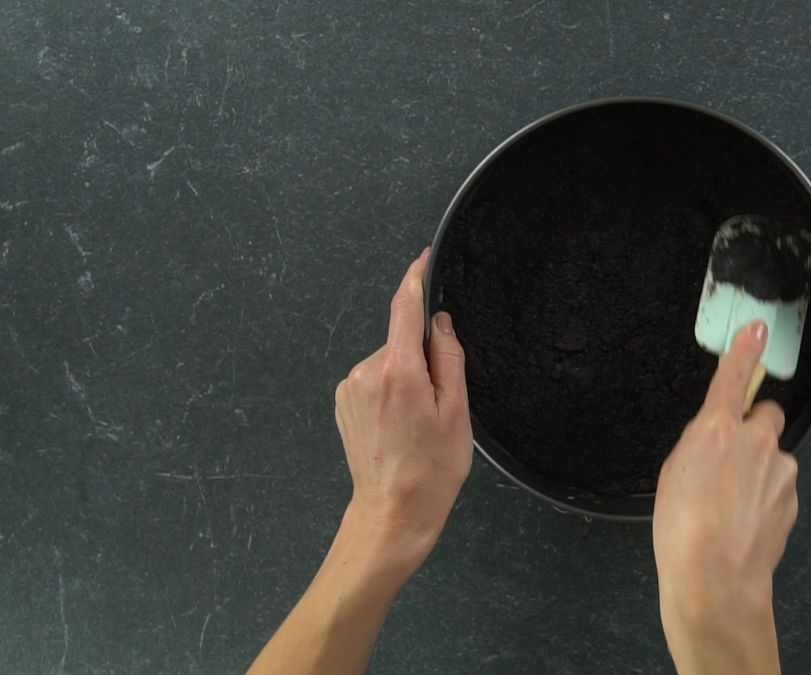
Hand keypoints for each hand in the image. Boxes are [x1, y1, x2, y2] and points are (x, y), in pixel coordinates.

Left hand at [334, 247, 472, 589]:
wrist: (392, 513)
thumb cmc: (433, 470)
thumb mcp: (456, 412)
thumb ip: (448, 357)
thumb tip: (439, 321)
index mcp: (397, 371)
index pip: (404, 307)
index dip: (415, 278)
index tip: (424, 257)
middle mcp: (365, 372)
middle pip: (400, 341)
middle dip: (422, 355)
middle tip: (442, 399)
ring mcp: (349, 388)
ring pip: (388, 361)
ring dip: (406, 376)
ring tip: (420, 420)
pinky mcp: (343, 403)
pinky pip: (374, 380)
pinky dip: (391, 389)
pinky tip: (402, 424)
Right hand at [653, 321, 798, 674]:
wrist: (716, 582)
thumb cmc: (683, 532)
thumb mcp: (673, 474)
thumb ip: (699, 444)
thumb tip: (715, 439)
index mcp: (718, 430)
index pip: (734, 376)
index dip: (745, 349)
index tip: (757, 328)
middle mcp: (757, 442)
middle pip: (763, 416)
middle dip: (752, 429)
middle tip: (726, 460)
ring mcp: (780, 471)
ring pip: (771, 456)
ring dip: (756, 471)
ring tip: (727, 507)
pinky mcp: (791, 499)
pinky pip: (777, 486)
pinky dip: (763, 498)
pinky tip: (741, 523)